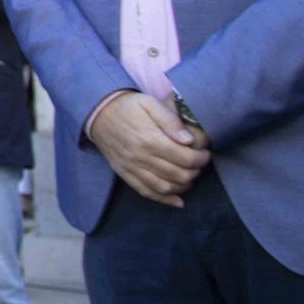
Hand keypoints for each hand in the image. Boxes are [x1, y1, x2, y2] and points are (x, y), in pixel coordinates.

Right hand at [87, 92, 210, 206]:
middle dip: (196, 171)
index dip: (201, 158)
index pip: (185, 158)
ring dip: (183, 186)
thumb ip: (170, 120)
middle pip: (178, 174)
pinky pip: (146, 192)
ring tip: (190, 176)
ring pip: (165, 188)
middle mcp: (141, 157)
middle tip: (199, 163)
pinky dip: (165, 200)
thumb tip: (189, 140)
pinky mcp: (125, 174)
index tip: (205, 152)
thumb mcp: (150, 103)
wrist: (98, 113)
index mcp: (150, 139)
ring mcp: (132, 168)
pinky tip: (178, 200)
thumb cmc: (128, 107)